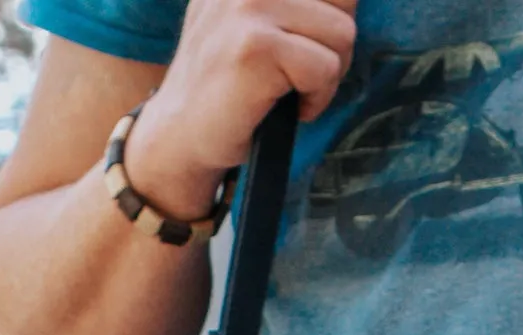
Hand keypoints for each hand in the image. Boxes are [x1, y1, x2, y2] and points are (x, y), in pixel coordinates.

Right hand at [126, 0, 355, 216]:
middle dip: (335, 43)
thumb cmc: (230, 82)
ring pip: (342, 33)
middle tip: (300, 71)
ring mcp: (246, 7)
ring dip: (328, 74)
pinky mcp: (255, 47)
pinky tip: (286, 106)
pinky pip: (325, 68)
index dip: (334, 12)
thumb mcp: (254, 17)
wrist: (180, 133)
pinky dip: (316, 99)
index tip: (305, 41)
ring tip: (289, 89)